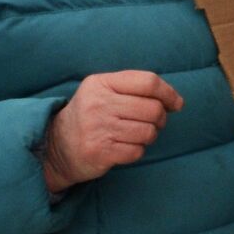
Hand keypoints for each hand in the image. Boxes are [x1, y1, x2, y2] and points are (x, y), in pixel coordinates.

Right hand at [42, 70, 183, 192]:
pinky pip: (137, 151)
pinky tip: (124, 146)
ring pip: (148, 132)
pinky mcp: (99, 152)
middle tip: (152, 123)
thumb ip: (135, 88)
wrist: (57, 146)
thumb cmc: (91, 115)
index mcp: (102, 83)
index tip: (176, 103)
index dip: (169, 93)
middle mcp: (99, 103)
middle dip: (160, 119)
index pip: (148, 81)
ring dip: (149, 136)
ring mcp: (98, 128)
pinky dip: (137, 150)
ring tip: (136, 135)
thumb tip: (176, 101)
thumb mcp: (104, 91)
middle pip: (153, 108)